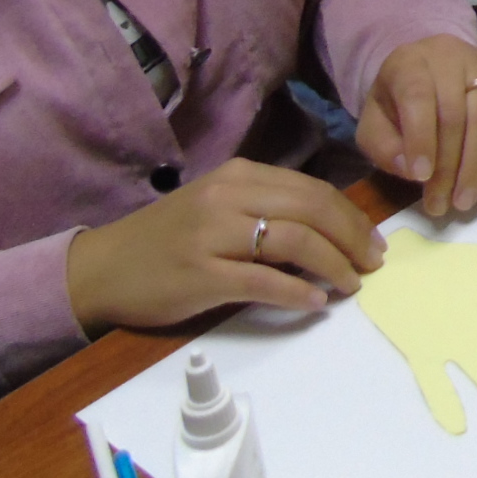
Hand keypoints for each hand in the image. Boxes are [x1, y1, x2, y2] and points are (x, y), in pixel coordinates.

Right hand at [64, 158, 385, 331]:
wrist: (104, 268)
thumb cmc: (166, 240)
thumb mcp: (217, 207)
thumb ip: (265, 209)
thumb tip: (329, 232)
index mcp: (238, 175)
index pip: (312, 189)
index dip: (351, 216)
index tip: (373, 240)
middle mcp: (228, 196)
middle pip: (312, 209)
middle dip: (352, 238)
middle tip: (373, 264)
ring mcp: (212, 234)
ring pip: (294, 241)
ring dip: (333, 264)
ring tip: (351, 284)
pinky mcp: (200, 274)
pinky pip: (262, 281)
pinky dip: (296, 292)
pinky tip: (315, 302)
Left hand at [359, 35, 476, 217]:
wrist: (428, 68)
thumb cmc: (397, 100)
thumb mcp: (374, 121)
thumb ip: (383, 146)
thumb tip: (411, 170)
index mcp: (410, 64)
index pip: (418, 97)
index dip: (421, 139)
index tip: (420, 178)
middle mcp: (451, 60)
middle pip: (455, 114)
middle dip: (448, 166)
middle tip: (441, 204)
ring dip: (476, 166)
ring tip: (464, 200)